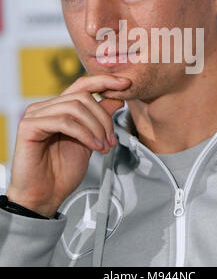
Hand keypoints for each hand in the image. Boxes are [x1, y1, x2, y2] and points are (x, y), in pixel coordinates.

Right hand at [6, 74, 130, 216]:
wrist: (44, 197)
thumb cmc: (61, 172)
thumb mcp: (90, 139)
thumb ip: (100, 118)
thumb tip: (117, 97)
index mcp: (58, 108)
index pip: (83, 85)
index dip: (105, 81)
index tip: (126, 84)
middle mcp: (45, 108)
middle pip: (83, 96)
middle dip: (103, 118)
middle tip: (111, 139)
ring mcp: (35, 115)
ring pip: (75, 107)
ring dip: (96, 127)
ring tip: (103, 146)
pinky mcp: (29, 126)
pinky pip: (63, 121)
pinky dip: (84, 133)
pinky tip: (93, 146)